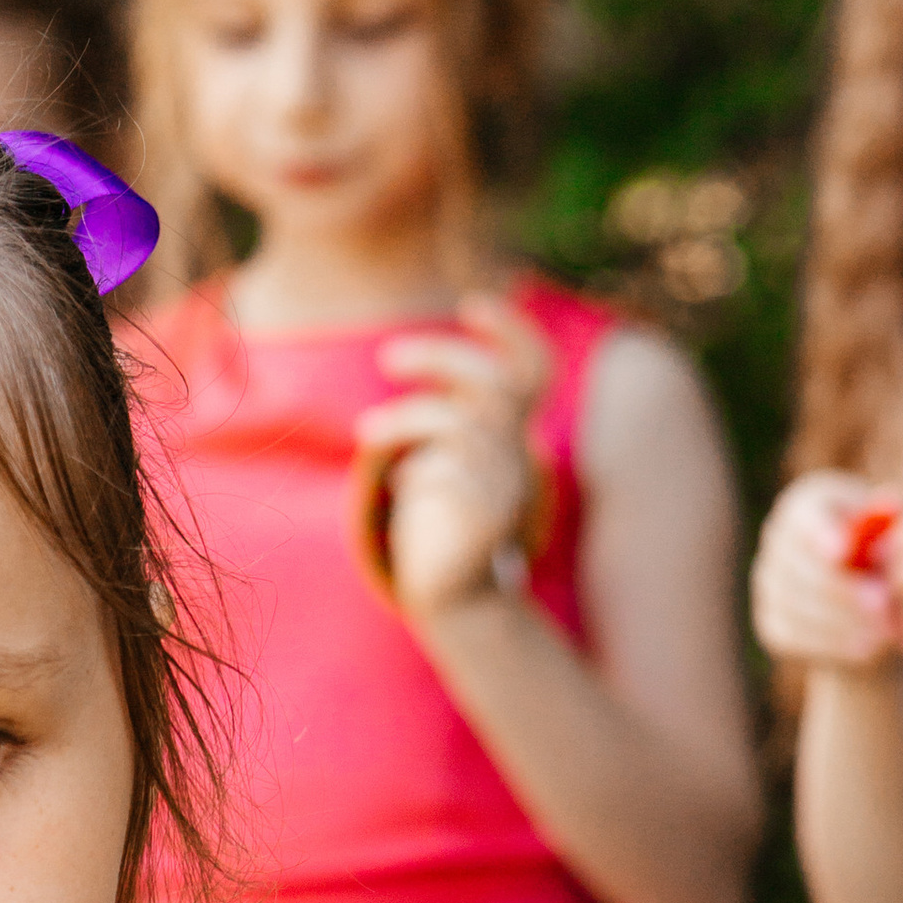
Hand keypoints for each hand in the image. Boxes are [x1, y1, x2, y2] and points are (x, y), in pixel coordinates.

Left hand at [354, 292, 550, 625]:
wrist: (452, 596)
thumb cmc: (438, 517)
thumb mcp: (441, 456)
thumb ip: (442, 412)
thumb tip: (412, 356)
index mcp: (513, 435)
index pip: (534, 369)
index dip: (513, 333)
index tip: (472, 305)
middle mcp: (520, 458)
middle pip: (490, 387)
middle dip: (439, 359)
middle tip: (388, 357)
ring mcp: (507, 491)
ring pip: (460, 428)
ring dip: (407, 418)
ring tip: (368, 429)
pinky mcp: (485, 524)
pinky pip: (448, 477)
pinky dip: (419, 469)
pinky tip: (405, 481)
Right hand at [752, 471, 902, 673]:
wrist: (878, 607)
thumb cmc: (895, 557)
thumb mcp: (901, 537)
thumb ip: (892, 525)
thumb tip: (892, 504)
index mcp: (808, 502)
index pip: (800, 516)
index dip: (818, 534)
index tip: (844, 554)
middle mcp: (777, 538)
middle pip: (794, 564)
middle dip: (840, 588)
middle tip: (884, 606)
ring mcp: (768, 582)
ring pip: (794, 605)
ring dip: (842, 622)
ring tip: (886, 633)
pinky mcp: (770, 622)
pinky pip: (793, 636)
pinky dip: (831, 646)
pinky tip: (868, 652)